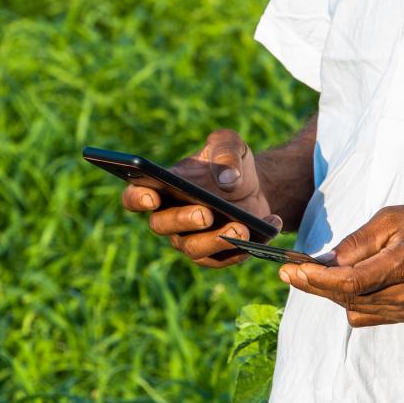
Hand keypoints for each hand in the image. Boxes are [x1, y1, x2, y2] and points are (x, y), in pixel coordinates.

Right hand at [120, 128, 284, 268]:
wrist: (254, 185)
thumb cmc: (230, 162)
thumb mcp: (231, 144)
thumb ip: (225, 151)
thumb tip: (227, 180)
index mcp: (162, 187)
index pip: (136, 197)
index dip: (138, 198)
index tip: (151, 195)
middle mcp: (169, 218)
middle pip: (163, 225)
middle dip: (184, 219)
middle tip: (205, 212)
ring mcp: (190, 240)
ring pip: (194, 249)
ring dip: (217, 240)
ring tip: (241, 228)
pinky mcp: (215, 255)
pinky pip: (225, 258)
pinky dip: (247, 246)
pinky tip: (268, 226)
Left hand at [280, 202, 403, 325]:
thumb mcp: (389, 218)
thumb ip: (355, 243)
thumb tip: (323, 263)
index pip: (352, 282)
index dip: (318, 279)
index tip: (292, 270)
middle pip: (348, 297)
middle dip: (314, 285)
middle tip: (288, 271)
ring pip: (353, 308)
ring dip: (330, 292)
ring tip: (314, 271)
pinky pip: (364, 314)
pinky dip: (348, 299)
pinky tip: (343, 281)